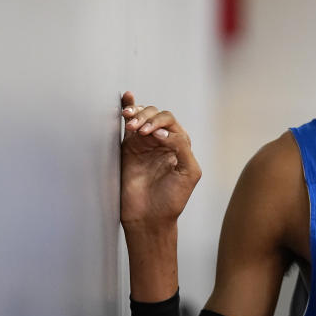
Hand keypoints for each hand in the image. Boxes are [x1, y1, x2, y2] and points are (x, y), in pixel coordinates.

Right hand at [120, 91, 201, 229]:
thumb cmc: (172, 199)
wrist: (149, 217)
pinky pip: (129, 124)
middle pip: (156, 116)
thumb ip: (181, 148)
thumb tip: (162, 132)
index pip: (171, 123)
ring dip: (137, 114)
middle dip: (148, 118)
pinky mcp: (129, 148)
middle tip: (140, 131)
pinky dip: (129, 109)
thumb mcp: (188, 172)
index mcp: (180, 145)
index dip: (161, 124)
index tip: (154, 137)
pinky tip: (127, 98)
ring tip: (131, 121)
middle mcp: (163, 142)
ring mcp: (145, 143)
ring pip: (142, 117)